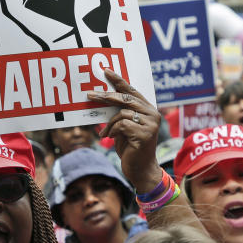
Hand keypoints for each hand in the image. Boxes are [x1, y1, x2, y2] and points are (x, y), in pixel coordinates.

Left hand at [86, 70, 162, 192]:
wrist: (140, 170)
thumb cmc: (131, 148)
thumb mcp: (124, 127)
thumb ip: (121, 113)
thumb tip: (103, 98)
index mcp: (148, 110)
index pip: (132, 91)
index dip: (119, 81)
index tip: (106, 71)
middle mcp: (152, 114)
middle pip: (126, 99)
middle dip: (105, 96)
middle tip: (89, 95)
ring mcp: (150, 124)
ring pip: (122, 113)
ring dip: (109, 124)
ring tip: (105, 134)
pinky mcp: (145, 135)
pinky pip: (122, 125)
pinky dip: (112, 131)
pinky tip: (110, 139)